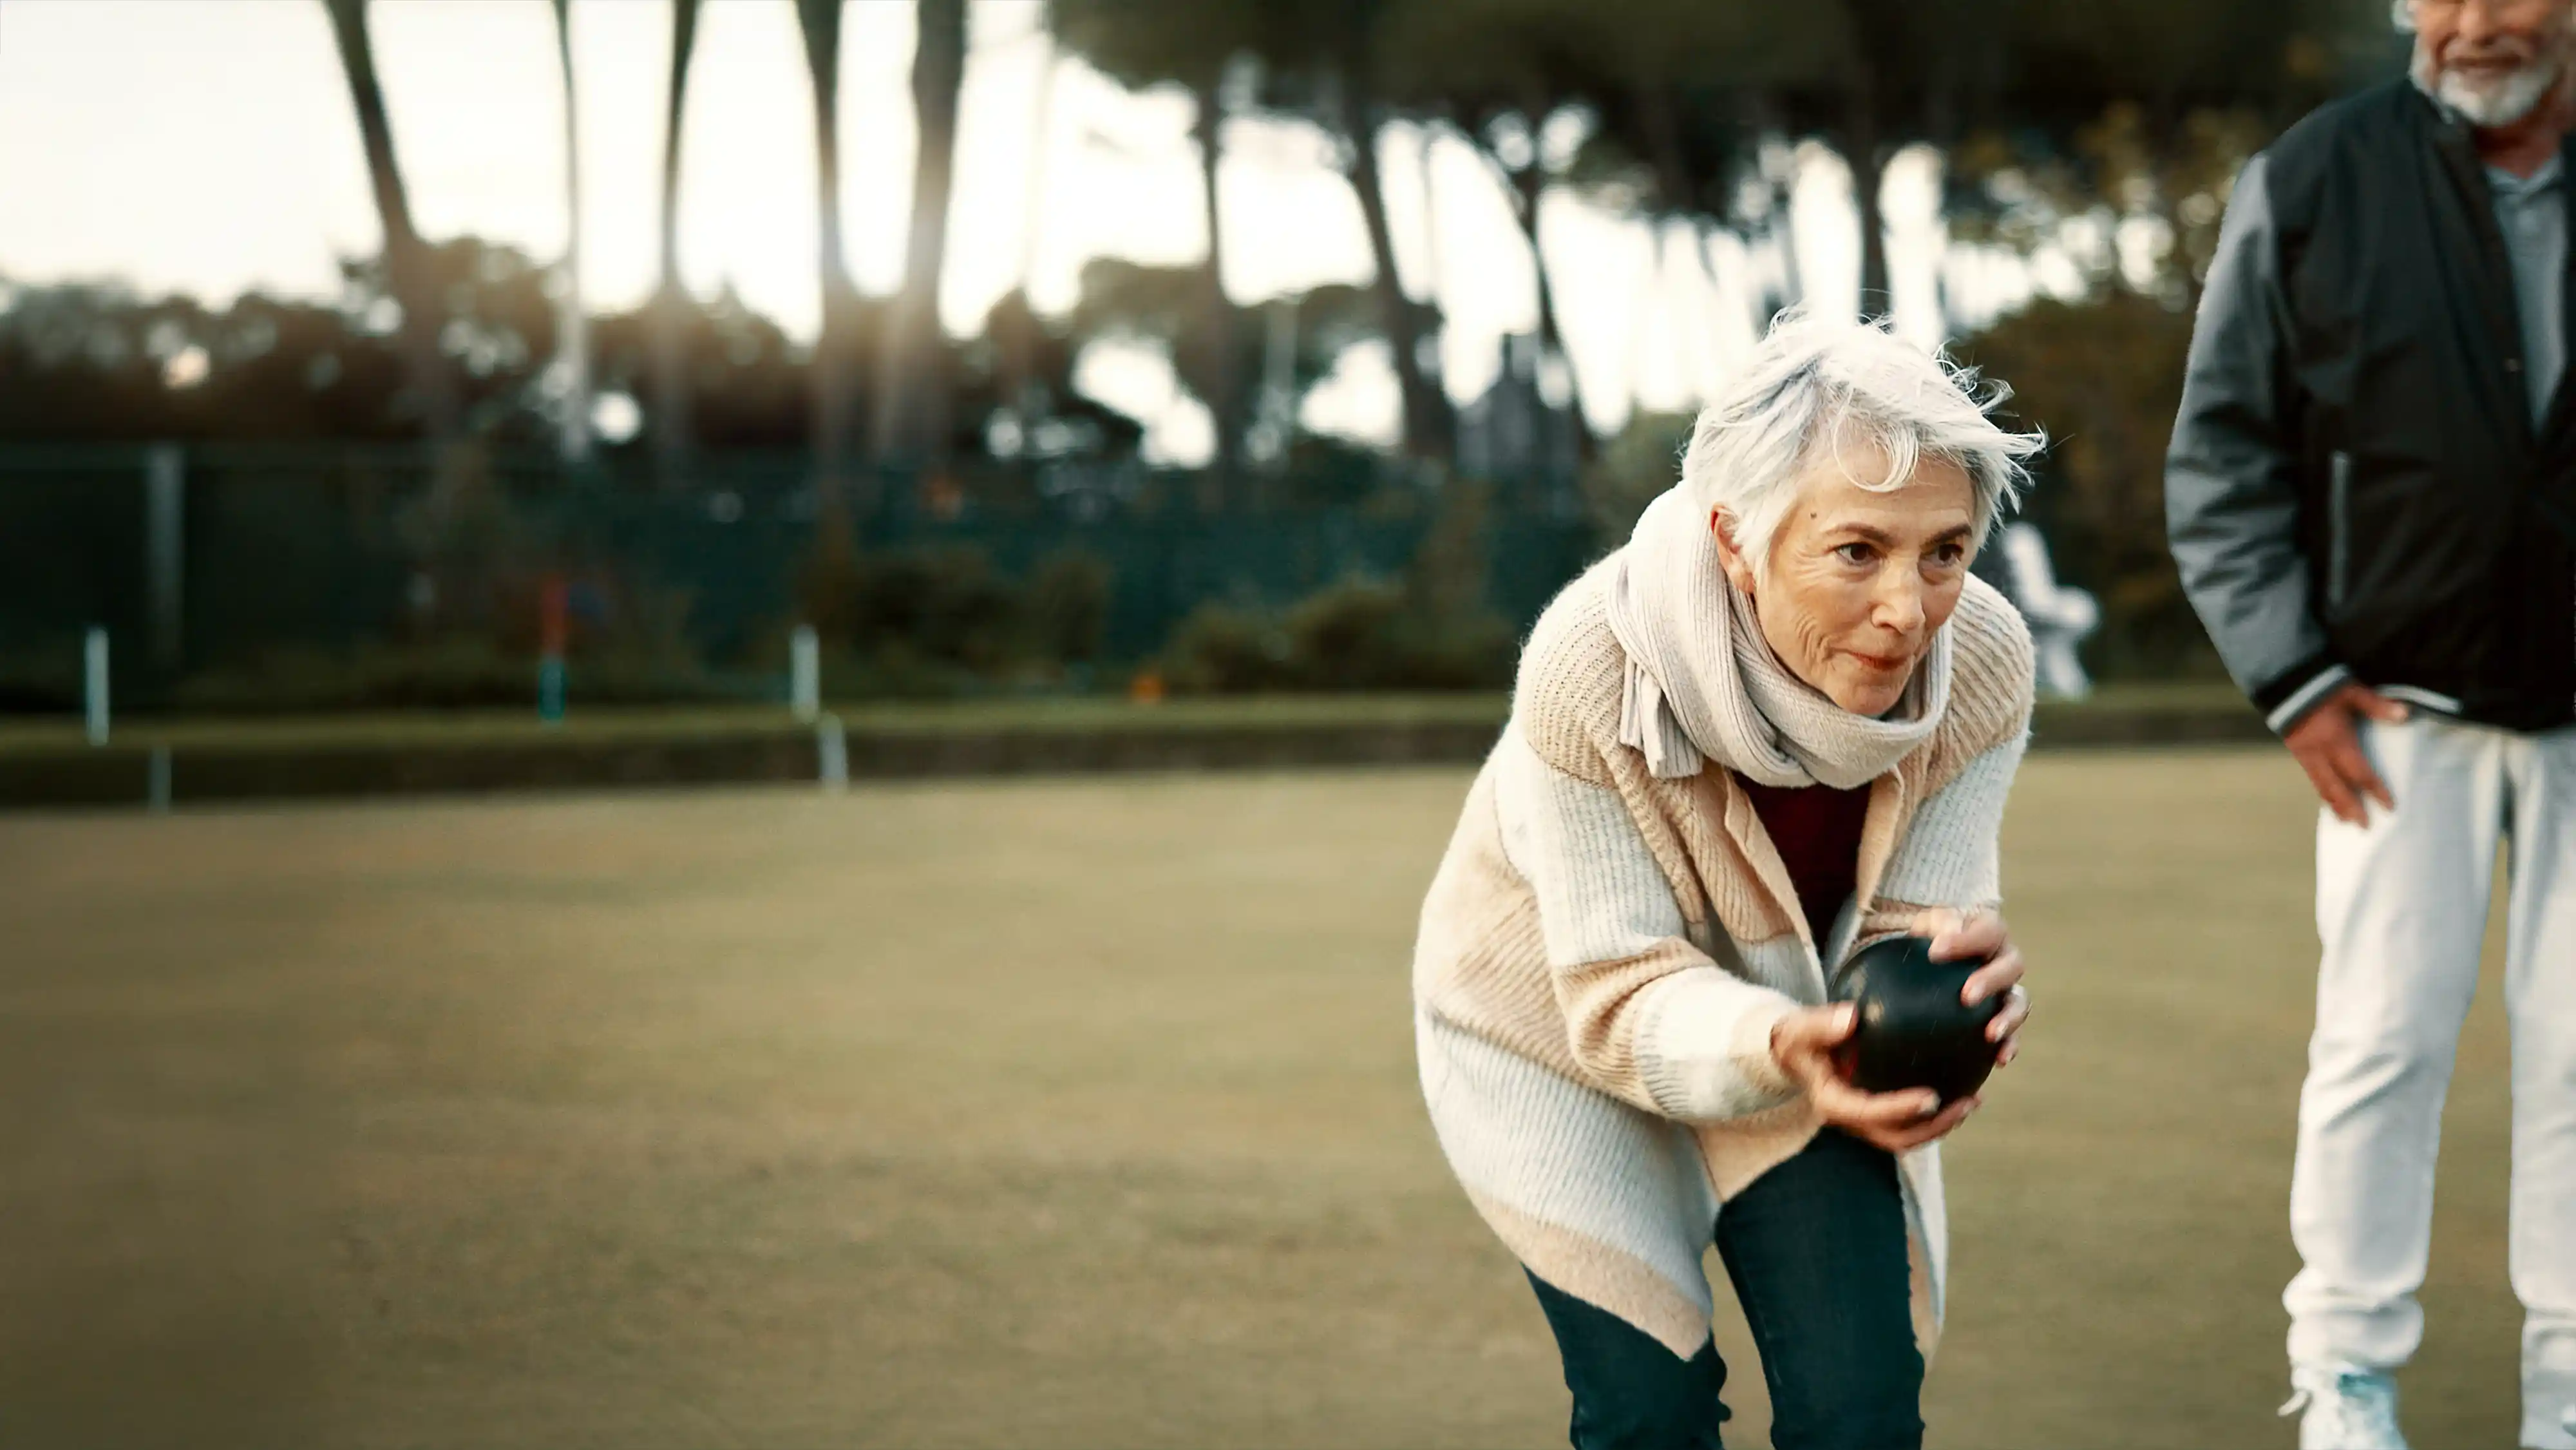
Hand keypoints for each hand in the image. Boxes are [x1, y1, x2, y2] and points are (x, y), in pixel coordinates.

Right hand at [1770, 1004, 1977, 1152]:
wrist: (1794, 1052)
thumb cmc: (1798, 1038)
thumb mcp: (1801, 1027)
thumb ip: (1822, 1024)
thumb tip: (1852, 1018)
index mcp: (1832, 1104)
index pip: (1870, 1113)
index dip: (1902, 1109)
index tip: (1933, 1096)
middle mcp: (1851, 1120)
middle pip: (1898, 1138)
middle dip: (1935, 1127)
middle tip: (1966, 1103)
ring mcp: (1866, 1121)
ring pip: (1908, 1136)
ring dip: (1942, 1125)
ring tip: (1972, 1101)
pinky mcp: (1878, 1114)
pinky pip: (1910, 1123)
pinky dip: (1936, 1114)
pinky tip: (1962, 1090)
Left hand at [1912, 907, 2028, 1069]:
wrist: (1932, 960)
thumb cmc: (1925, 939)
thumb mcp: (1923, 926)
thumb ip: (1928, 927)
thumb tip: (1937, 944)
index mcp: (1989, 930)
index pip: (1987, 930)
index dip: (1967, 940)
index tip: (1935, 952)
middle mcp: (2005, 958)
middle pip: (2012, 966)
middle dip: (1992, 981)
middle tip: (1967, 997)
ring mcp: (2008, 988)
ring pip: (2019, 1002)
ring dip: (2009, 1018)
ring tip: (1991, 1034)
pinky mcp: (2004, 1016)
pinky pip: (2013, 1032)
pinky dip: (2009, 1044)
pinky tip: (1999, 1060)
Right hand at [2282, 683, 2407, 826]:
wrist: (2283, 683)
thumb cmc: (2322, 687)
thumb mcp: (2351, 692)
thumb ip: (2376, 705)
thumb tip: (2405, 714)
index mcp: (2337, 740)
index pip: (2360, 772)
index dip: (2375, 790)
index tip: (2389, 807)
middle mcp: (2320, 753)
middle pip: (2337, 787)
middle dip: (2352, 808)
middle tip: (2364, 826)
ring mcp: (2305, 754)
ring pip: (2321, 786)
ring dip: (2335, 805)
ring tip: (2345, 820)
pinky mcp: (2296, 752)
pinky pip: (2312, 778)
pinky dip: (2322, 792)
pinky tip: (2328, 799)